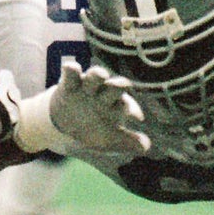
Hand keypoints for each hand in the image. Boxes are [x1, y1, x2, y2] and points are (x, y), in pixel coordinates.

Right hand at [15, 62, 150, 154]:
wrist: (66, 123)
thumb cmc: (94, 128)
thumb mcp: (109, 137)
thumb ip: (126, 140)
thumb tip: (146, 147)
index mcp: (116, 105)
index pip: (125, 105)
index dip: (131, 109)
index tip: (137, 117)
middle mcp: (105, 92)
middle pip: (115, 86)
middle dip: (118, 85)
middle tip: (121, 86)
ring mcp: (88, 86)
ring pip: (95, 76)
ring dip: (98, 74)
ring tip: (100, 74)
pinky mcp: (71, 83)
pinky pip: (72, 74)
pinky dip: (71, 69)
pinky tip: (70, 67)